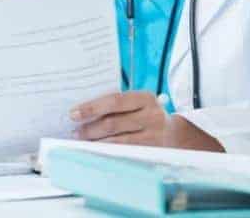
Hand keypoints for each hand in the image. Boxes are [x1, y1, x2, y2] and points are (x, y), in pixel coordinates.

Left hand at [70, 91, 223, 150]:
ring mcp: (155, 135)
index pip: (114, 101)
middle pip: (114, 122)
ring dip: (97, 142)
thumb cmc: (145, 114)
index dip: (92, 107)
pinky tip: (98, 150)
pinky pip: (127, 152)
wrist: (175, 134)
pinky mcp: (153, 151)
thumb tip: (83, 110)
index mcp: (145, 97)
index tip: (73, 113)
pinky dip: (109, 151)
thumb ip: (115, 104)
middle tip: (74, 131)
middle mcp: (152, 115)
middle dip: (90, 128)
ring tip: (82, 141)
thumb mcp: (136, 103)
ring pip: (119, 140)